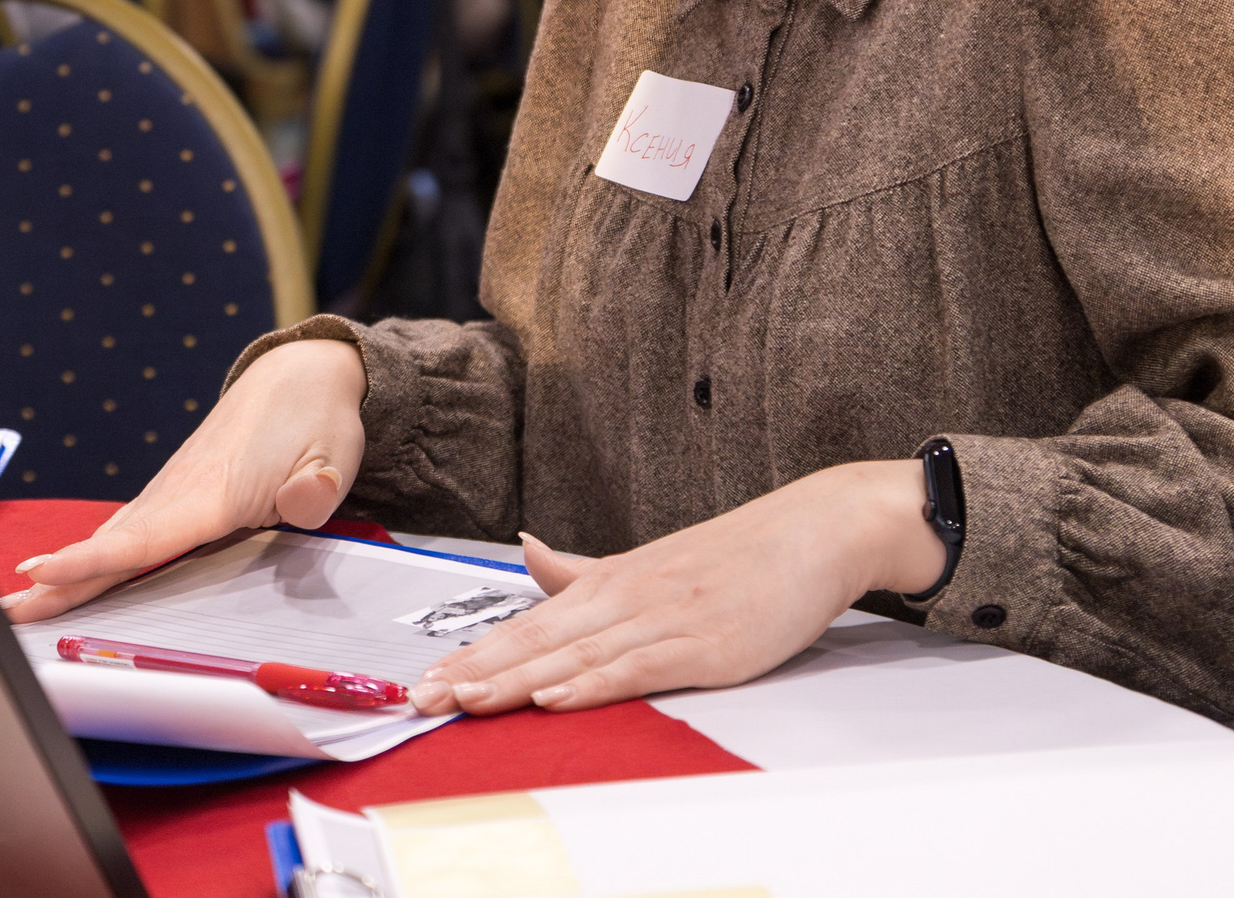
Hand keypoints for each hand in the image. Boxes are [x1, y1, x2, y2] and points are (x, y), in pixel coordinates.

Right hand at [1, 336, 366, 621]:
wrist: (299, 374)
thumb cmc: (316, 419)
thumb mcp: (333, 455)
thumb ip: (316, 489)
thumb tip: (303, 499)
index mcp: (214, 493)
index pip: (142, 540)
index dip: (90, 562)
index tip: (41, 575)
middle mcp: (181, 493)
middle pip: (110, 547)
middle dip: (56, 581)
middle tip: (2, 611)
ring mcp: (173, 492)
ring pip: (112, 540)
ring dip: (64, 573)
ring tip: (15, 603)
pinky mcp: (177, 493)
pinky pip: (128, 532)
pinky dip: (91, 557)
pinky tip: (66, 577)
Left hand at [409, 459, 941, 716]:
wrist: (814, 531)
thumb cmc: (738, 555)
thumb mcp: (650, 562)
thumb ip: (583, 569)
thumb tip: (528, 552)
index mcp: (609, 581)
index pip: (525, 623)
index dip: (472, 654)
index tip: (422, 680)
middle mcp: (626, 598)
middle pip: (536, 641)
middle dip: (474, 673)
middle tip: (419, 699)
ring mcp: (663, 620)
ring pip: (574, 658)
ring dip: (514, 682)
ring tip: (463, 702)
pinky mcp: (703, 645)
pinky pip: (635, 668)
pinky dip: (590, 684)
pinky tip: (553, 696)